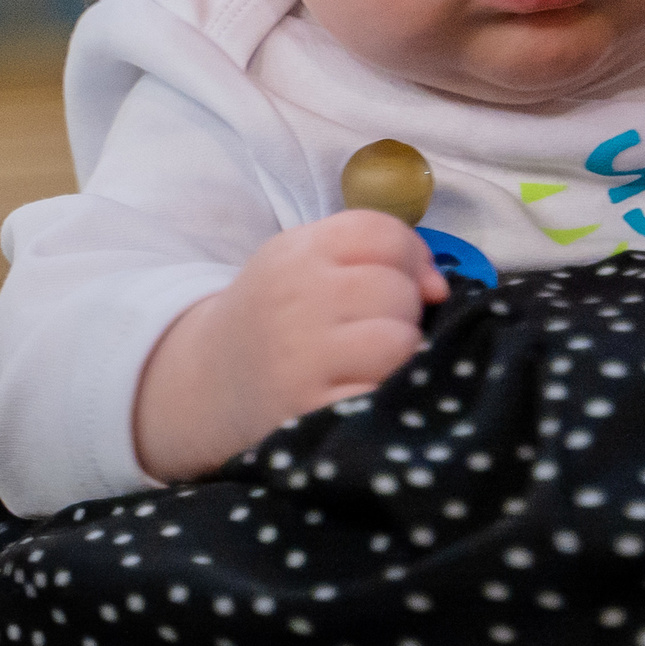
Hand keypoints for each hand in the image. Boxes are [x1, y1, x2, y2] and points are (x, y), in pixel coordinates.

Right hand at [133, 209, 447, 482]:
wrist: (204, 387)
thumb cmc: (275, 319)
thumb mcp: (305, 263)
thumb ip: (374, 251)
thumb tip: (440, 287)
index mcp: (295, 253)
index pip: (383, 234)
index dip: (408, 259)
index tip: (399, 283)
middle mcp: (294, 298)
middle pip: (398, 289)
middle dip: (401, 311)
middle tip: (367, 331)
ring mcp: (299, 358)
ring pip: (400, 340)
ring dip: (397, 355)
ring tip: (365, 362)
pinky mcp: (309, 412)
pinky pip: (382, 392)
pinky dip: (382, 394)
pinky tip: (357, 392)